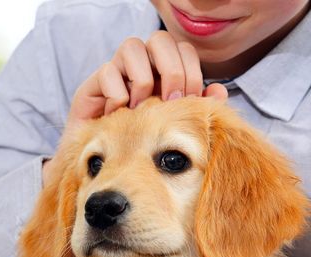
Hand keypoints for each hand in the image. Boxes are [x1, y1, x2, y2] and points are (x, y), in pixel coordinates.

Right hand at [67, 31, 227, 129]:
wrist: (109, 164)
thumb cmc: (145, 143)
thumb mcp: (177, 126)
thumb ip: (198, 108)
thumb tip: (218, 92)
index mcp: (164, 69)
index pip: (184, 49)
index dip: (191, 71)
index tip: (189, 102)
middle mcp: (141, 64)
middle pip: (160, 39)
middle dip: (171, 70)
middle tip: (170, 101)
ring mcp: (116, 70)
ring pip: (131, 46)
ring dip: (143, 79)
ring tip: (141, 108)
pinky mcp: (92, 84)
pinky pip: (107, 72)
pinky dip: (117, 94)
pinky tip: (119, 114)